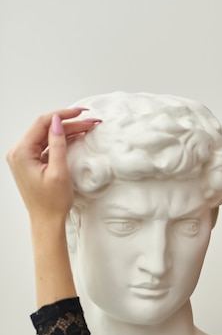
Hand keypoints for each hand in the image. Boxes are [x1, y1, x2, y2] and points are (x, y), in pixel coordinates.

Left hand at [6, 108, 99, 223]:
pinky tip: (75, 138)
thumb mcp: (59, 172)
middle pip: (45, 129)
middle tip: (89, 121)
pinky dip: (61, 142)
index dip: (63, 115)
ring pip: (46, 136)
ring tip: (86, 128)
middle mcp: (18, 153)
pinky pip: (46, 146)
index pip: (42, 123)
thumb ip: (58, 144)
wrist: (47, 222)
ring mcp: (24, 158)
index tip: (80, 113)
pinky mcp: (31, 163)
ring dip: (66, 132)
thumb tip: (57, 121)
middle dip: (68, 124)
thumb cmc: (52, 203)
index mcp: (21, 153)